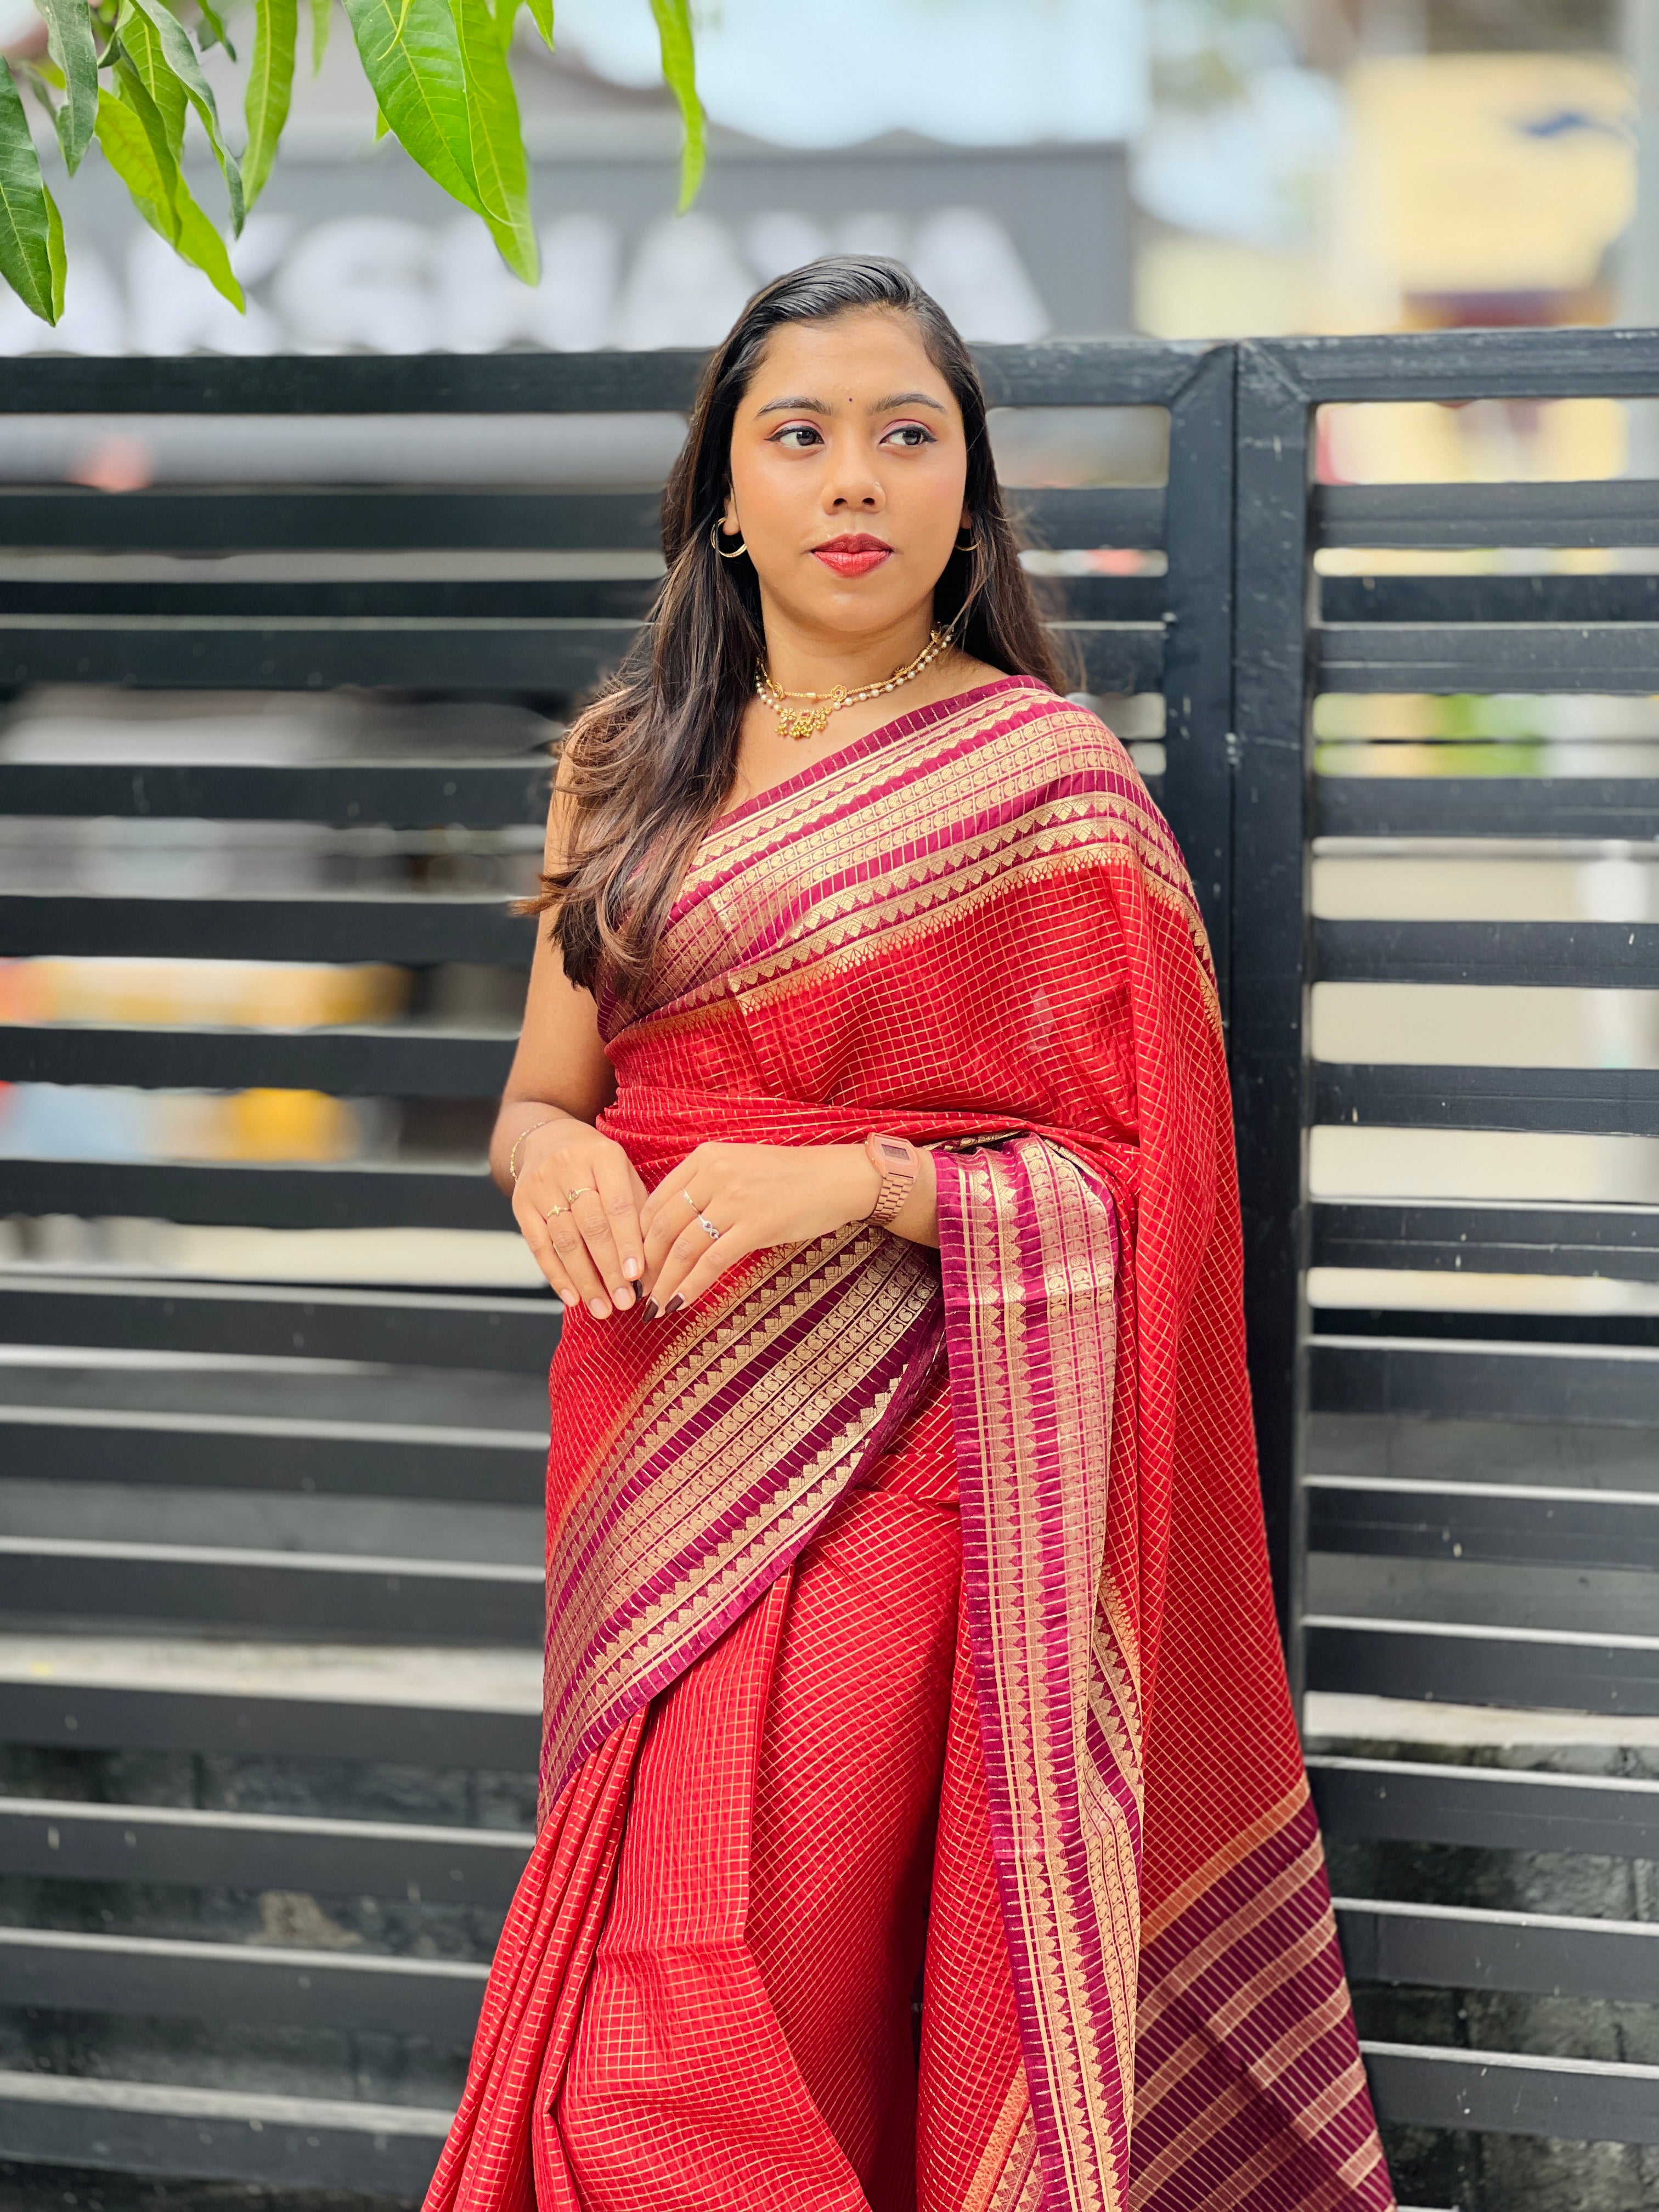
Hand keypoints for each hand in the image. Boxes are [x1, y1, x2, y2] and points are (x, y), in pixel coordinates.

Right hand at [512, 1118, 649, 1318]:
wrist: (546, 1138)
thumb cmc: (597, 1164)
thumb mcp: (624, 1173)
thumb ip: (638, 1210)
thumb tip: (652, 1263)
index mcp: (604, 1155)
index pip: (618, 1205)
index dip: (628, 1243)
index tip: (637, 1277)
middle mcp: (569, 1166)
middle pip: (591, 1226)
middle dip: (609, 1269)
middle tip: (624, 1302)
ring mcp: (540, 1184)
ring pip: (565, 1240)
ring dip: (585, 1279)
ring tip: (602, 1308)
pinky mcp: (520, 1202)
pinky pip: (539, 1246)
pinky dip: (556, 1275)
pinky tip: (572, 1297)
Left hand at [638, 1142, 879, 1316]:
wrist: (837, 1178)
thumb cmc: (789, 1179)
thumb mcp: (738, 1168)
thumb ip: (704, 1189)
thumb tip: (669, 1231)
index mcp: (705, 1157)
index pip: (656, 1202)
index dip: (638, 1238)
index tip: (634, 1265)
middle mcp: (714, 1172)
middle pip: (663, 1226)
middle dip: (646, 1265)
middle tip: (638, 1291)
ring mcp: (735, 1198)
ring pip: (684, 1246)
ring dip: (665, 1281)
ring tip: (654, 1305)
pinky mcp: (756, 1224)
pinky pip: (712, 1260)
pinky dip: (691, 1285)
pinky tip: (679, 1303)